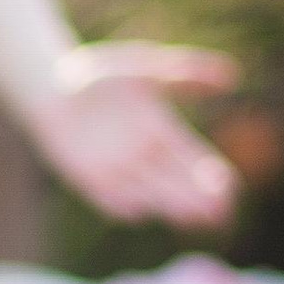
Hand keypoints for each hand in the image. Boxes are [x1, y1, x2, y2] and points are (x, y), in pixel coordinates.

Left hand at [27, 41, 239, 228]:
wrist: (51, 84)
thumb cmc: (101, 73)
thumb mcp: (147, 67)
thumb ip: (186, 73)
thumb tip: (233, 76)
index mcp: (164, 133)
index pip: (196, 161)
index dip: (213, 177)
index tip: (230, 188)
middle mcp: (145, 158)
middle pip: (179, 184)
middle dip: (199, 200)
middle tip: (221, 213)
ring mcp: (118, 171)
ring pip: (151, 195)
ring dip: (170, 206)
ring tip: (191, 215)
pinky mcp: (88, 179)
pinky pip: (108, 199)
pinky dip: (121, 206)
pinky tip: (138, 212)